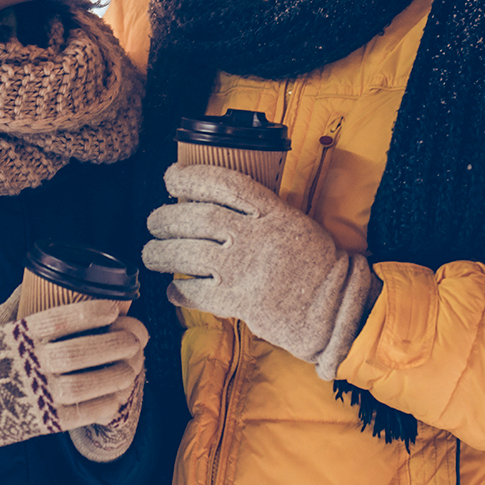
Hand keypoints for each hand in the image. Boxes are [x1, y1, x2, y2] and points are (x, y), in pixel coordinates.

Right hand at [0, 300, 146, 464]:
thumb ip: (12, 307)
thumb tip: (30, 279)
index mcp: (16, 336)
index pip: (60, 319)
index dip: (91, 312)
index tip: (114, 307)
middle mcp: (28, 365)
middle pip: (82, 352)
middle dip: (117, 342)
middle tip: (137, 336)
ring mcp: (35, 395)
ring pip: (88, 384)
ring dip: (117, 373)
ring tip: (134, 364)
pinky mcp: (41, 423)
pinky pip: (82, 415)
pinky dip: (106, 404)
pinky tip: (119, 395)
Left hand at [141, 163, 378, 380]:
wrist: (334, 307)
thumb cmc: (316, 265)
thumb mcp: (294, 222)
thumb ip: (259, 211)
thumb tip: (214, 201)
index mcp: (272, 212)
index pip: (224, 183)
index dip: (191, 176)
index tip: (171, 176)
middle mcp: (255, 236)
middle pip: (198, 217)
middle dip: (167, 217)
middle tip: (153, 221)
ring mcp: (245, 269)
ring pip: (189, 253)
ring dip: (162, 252)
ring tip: (151, 253)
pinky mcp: (240, 301)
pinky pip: (198, 293)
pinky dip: (180, 290)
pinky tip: (173, 290)